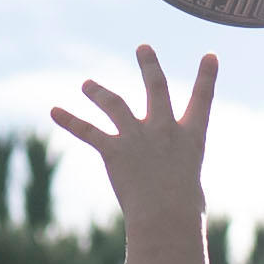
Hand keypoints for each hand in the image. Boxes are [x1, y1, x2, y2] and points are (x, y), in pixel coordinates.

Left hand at [50, 44, 220, 229]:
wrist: (165, 215)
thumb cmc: (184, 214)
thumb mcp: (193, 194)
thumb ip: (183, 185)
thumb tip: (184, 199)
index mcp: (191, 138)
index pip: (203, 99)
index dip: (207, 75)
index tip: (210, 55)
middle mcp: (164, 129)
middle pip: (156, 86)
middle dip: (149, 65)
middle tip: (142, 47)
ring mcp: (138, 136)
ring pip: (115, 103)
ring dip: (99, 92)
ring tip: (87, 84)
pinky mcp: (114, 149)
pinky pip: (88, 131)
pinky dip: (69, 120)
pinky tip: (54, 111)